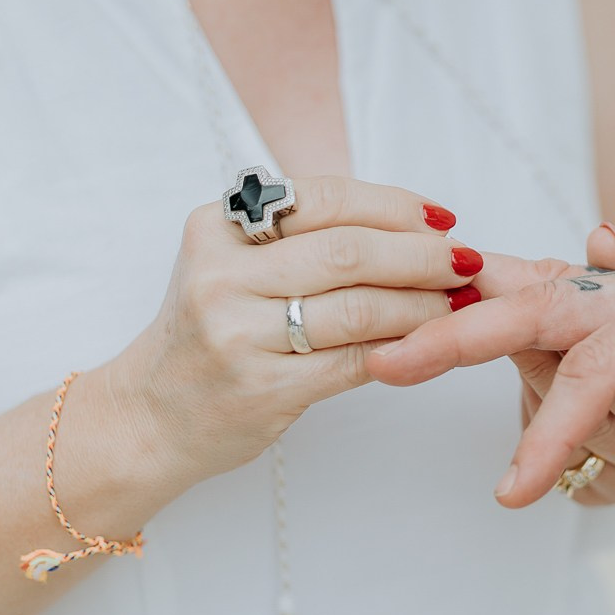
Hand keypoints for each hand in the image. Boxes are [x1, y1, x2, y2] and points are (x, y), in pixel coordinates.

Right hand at [94, 176, 478, 487]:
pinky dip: (403, 348)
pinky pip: (354, 361)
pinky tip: (431, 343)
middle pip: (350, 251)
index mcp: (217, 227)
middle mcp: (222, 275)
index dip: (394, 205)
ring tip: (459, 302)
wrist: (149, 416)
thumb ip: (301, 237)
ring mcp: (238, 334)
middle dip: (422, 254)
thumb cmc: (211, 334)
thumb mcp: (233, 265)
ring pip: (360, 308)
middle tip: (464, 260)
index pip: (325, 198)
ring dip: (424, 304)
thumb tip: (413, 221)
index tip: (440, 217)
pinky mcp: (262, 388)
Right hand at [370, 235, 614, 527]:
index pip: (601, 366)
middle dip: (465, 333)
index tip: (515, 491)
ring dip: (565, 399)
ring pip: (559, 341)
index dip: (555, 432)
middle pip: (544, 308)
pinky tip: (474, 289)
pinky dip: (528, 331)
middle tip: (389, 360)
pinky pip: (572, 337)